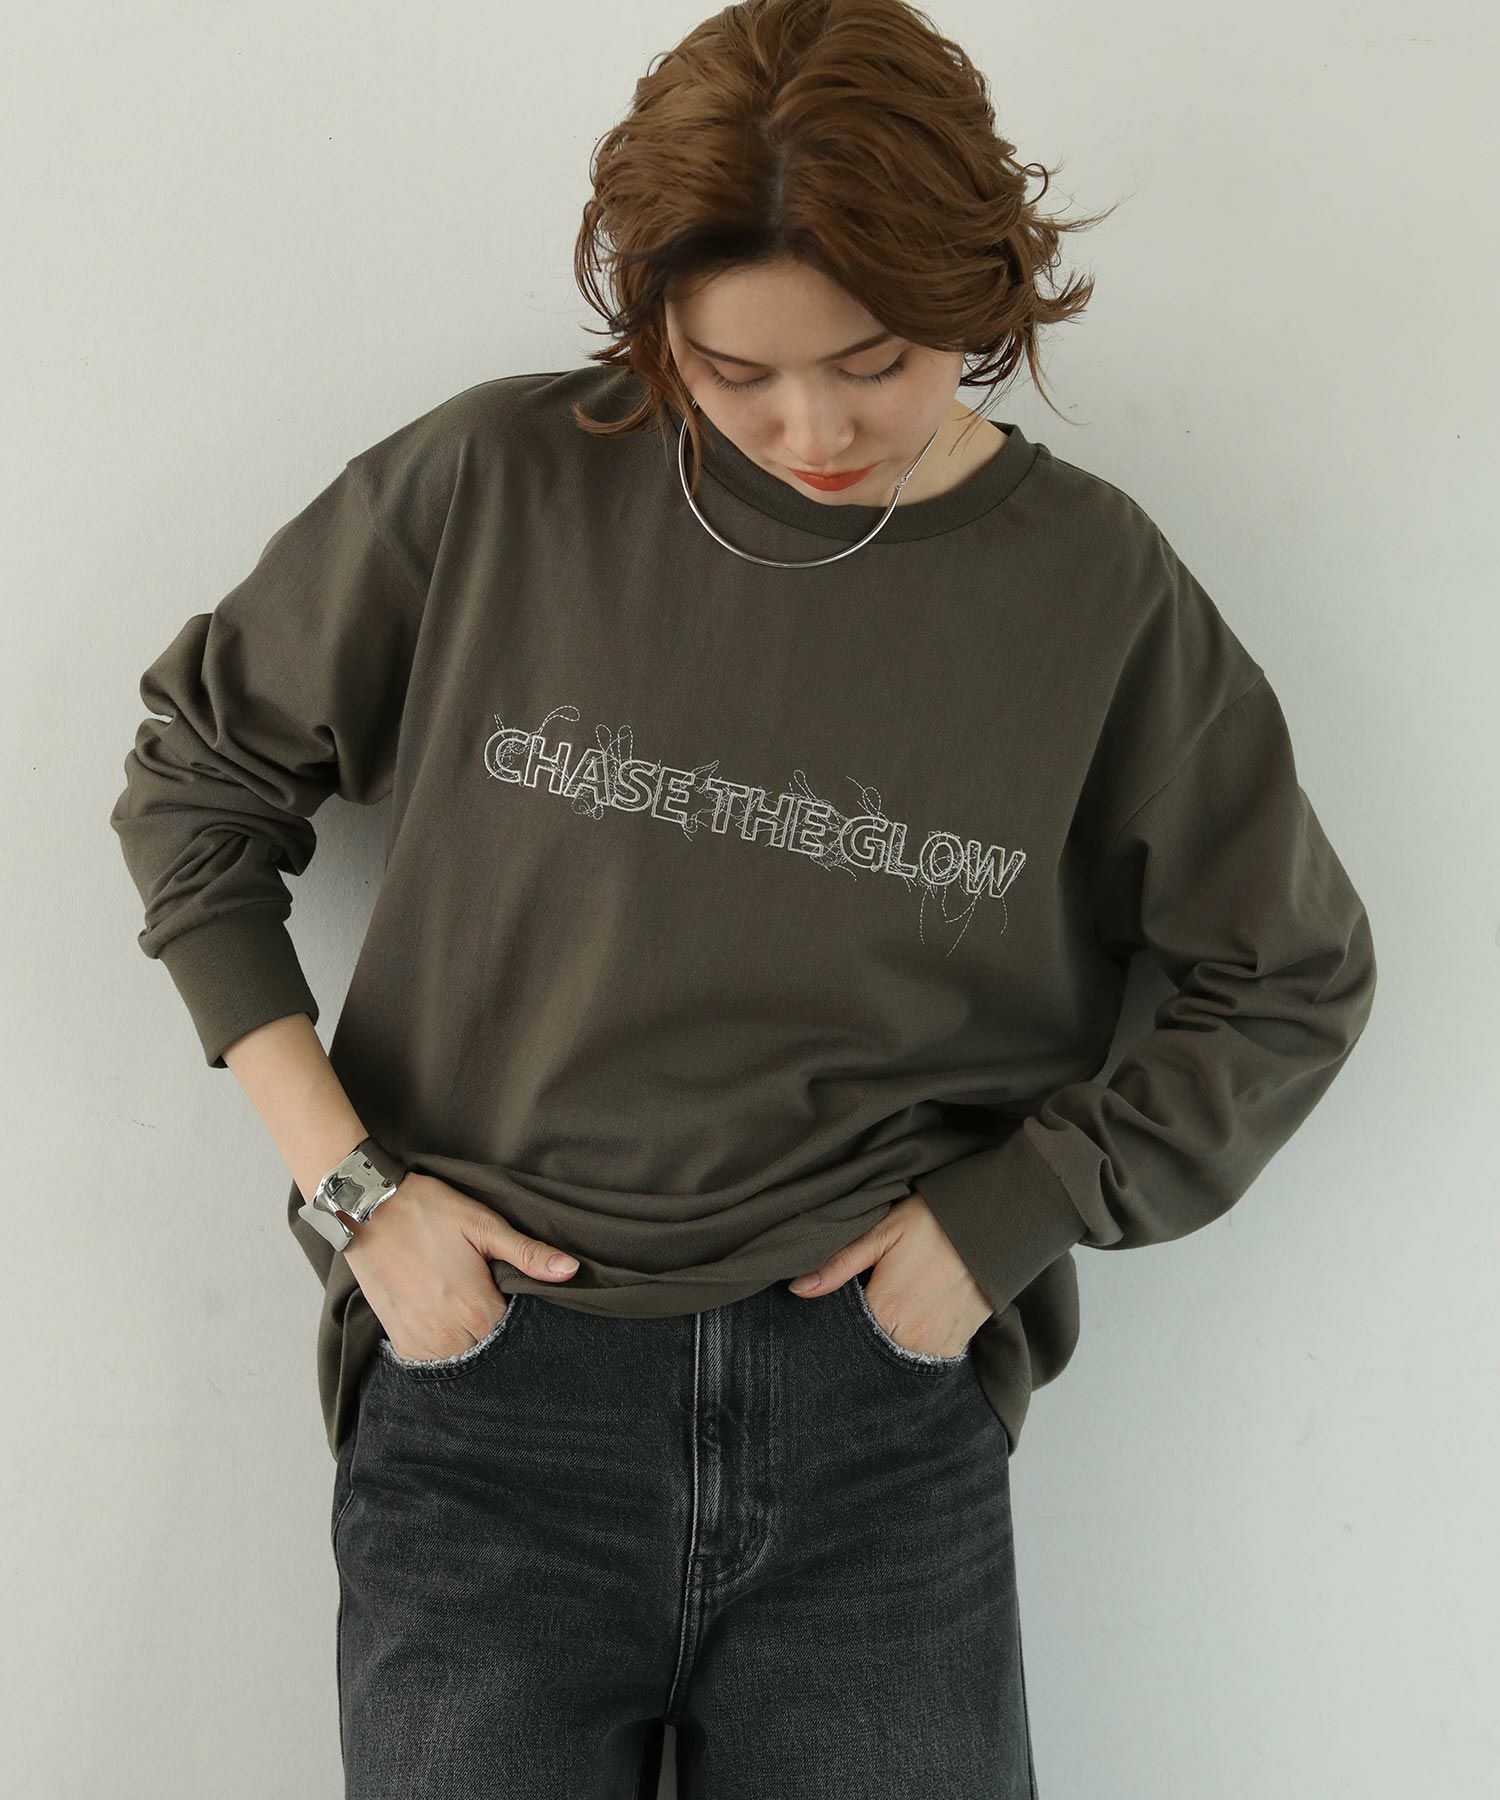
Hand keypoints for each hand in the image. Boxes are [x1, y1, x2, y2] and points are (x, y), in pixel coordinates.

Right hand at [344, 1171, 579, 1361]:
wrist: (368, 1209)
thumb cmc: (429, 1212)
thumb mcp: (484, 1224)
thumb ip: (528, 1254)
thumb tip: (571, 1271)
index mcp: (476, 1308)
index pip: (514, 1334)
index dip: (519, 1318)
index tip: (513, 1298)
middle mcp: (448, 1334)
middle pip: (488, 1350)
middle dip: (495, 1332)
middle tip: (490, 1300)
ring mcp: (420, 1341)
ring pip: (461, 1360)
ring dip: (470, 1344)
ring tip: (468, 1311)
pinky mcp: (399, 1339)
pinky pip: (430, 1362)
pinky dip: (444, 1349)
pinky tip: (448, 1324)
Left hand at [786, 1191, 991, 1357]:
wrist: (991, 1227)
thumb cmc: (932, 1223)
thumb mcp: (881, 1233)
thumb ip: (839, 1265)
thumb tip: (799, 1289)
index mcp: (884, 1310)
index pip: (845, 1334)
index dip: (835, 1325)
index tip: (835, 1315)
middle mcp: (909, 1337)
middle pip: (869, 1350)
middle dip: (859, 1338)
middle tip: (867, 1307)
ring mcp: (935, 1346)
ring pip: (896, 1358)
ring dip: (887, 1344)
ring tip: (889, 1316)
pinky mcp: (955, 1346)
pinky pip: (924, 1359)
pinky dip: (913, 1347)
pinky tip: (909, 1324)